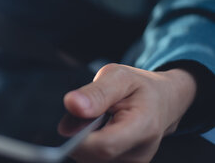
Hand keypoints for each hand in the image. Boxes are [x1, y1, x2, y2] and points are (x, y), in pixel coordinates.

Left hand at [63, 63, 196, 162]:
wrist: (165, 101)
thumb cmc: (141, 87)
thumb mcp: (119, 77)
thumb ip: (96, 92)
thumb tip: (72, 105)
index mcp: (143, 127)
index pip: (104, 146)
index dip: (78, 139)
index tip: (67, 124)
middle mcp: (140, 153)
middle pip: (91, 155)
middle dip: (77, 135)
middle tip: (85, 112)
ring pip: (89, 159)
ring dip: (82, 140)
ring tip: (96, 119)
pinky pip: (93, 159)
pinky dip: (88, 146)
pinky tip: (97, 131)